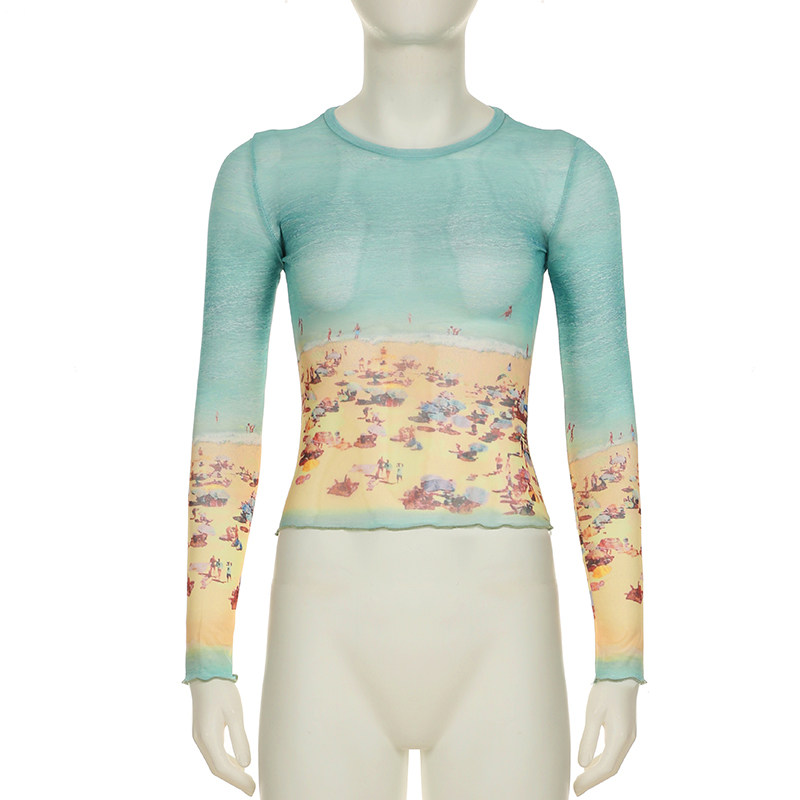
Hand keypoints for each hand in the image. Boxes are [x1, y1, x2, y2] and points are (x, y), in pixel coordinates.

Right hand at [189, 677, 255, 795]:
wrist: (206, 672)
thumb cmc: (222, 690)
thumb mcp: (235, 713)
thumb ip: (240, 739)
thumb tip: (246, 764)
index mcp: (208, 737)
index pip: (223, 768)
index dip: (238, 780)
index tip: (252, 788)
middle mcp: (201, 740)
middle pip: (217, 768)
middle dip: (235, 780)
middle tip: (252, 788)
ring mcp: (200, 736)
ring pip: (215, 762)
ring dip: (230, 772)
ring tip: (247, 780)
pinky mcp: (203, 731)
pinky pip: (214, 753)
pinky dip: (226, 761)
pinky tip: (237, 763)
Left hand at [573, 678, 638, 795]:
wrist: (621, 673)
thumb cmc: (606, 691)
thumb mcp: (593, 713)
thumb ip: (588, 739)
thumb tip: (582, 763)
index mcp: (620, 738)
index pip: (605, 768)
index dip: (590, 780)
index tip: (576, 788)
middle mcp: (627, 741)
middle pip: (611, 768)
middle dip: (593, 780)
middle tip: (576, 788)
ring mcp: (628, 737)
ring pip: (613, 762)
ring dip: (598, 772)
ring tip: (581, 780)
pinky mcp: (625, 731)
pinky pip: (614, 753)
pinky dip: (602, 761)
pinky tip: (591, 763)